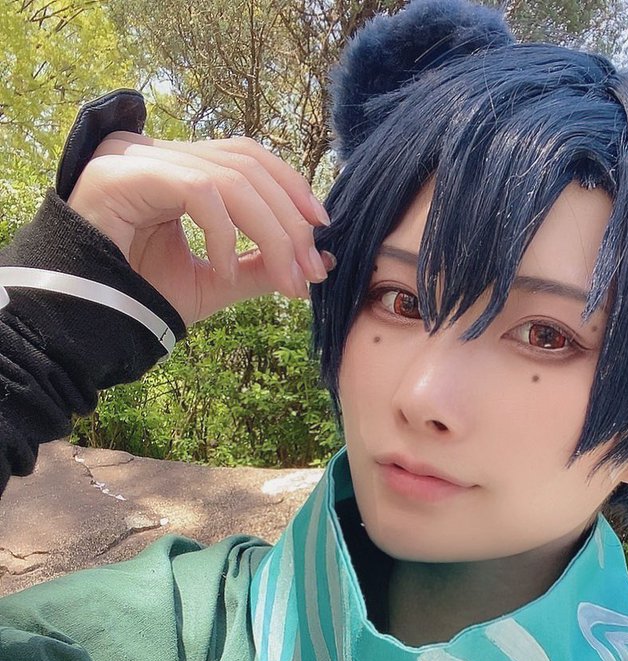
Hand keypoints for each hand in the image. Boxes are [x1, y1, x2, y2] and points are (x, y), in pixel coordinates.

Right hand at [67, 132, 331, 324]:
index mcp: (180, 169)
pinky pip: (198, 192)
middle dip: (289, 222)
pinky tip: (223, 271)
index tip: (321, 234)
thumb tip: (319, 260)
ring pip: (230, 178)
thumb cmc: (142, 296)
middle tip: (310, 272)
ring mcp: (138, 158)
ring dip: (270, 233)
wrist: (84, 318)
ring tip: (285, 279)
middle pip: (247, 164)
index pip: (249, 157)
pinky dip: (223, 235)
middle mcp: (159, 154)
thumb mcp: (217, 282)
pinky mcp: (122, 174)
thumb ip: (261, 267)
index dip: (291, 189)